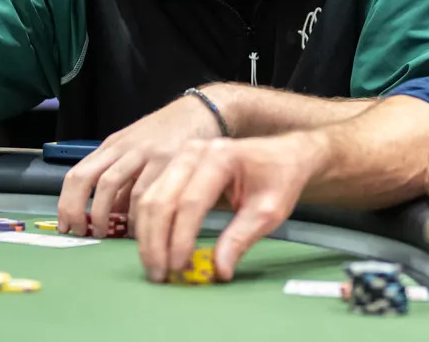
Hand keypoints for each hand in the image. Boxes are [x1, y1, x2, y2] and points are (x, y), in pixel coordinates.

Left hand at [58, 87, 231, 237]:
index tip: (66, 225)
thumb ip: (123, 181)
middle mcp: (123, 147)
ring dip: (103, 215)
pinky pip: (143, 192)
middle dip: (77, 209)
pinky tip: (138, 227)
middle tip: (81, 232)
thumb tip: (107, 218)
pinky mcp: (167, 159)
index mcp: (112, 146)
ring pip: (110, 185)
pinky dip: (135, 214)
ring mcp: (143, 152)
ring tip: (107, 235)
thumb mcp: (137, 151)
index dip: (67, 202)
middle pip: (87, 178)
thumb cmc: (169, 136)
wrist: (202, 111)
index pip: (77, 173)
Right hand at [134, 135, 320, 282]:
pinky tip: (153, 247)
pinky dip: (148, 224)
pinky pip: (152, 195)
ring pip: (149, 197)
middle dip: (156, 241)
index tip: (179, 267)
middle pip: (162, 199)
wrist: (281, 154)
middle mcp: (194, 152)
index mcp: (220, 157)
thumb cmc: (278, 179)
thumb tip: (219, 271)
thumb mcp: (269, 212)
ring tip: (155, 267)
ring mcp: (180, 156)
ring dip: (147, 235)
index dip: (181, 237)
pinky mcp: (174, 165)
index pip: (191, 202)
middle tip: (159, 275)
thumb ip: (241, 239)